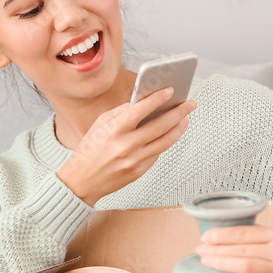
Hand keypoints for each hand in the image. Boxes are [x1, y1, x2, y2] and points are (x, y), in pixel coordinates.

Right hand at [57, 88, 195, 205]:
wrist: (82, 181)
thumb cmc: (89, 151)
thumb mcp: (98, 125)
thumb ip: (120, 113)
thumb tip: (140, 102)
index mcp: (114, 131)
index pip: (140, 110)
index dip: (157, 99)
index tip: (170, 90)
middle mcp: (126, 146)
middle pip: (159, 126)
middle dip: (178, 112)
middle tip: (189, 103)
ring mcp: (134, 160)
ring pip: (164, 142)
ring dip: (178, 128)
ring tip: (185, 119)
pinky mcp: (139, 171)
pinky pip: (157, 154)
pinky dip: (164, 142)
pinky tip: (169, 134)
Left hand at [194, 225, 272, 272]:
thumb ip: (263, 236)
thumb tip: (230, 237)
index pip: (245, 232)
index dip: (221, 235)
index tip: (205, 237)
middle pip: (242, 249)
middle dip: (216, 250)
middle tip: (198, 251)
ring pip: (247, 267)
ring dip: (223, 265)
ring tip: (206, 263)